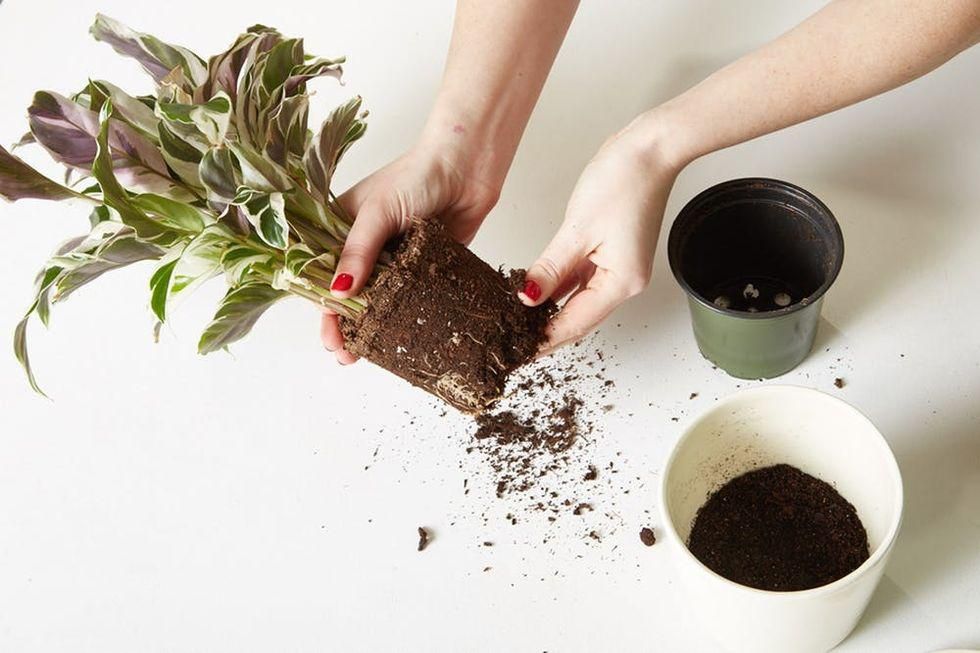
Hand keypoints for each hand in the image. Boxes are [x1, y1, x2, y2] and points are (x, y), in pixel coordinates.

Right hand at [320, 140, 500, 363]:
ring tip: (369, 354)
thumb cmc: (417, 175)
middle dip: (344, 326)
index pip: (321, 273)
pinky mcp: (423, 266)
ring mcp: (394, 258)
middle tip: (347, 354)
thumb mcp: (378, 212)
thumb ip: (359, 252)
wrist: (468, 167)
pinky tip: (400, 338)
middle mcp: (364, 246)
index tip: (329, 336)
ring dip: (372, 328)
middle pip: (348, 294)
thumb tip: (340, 294)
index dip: (322, 307)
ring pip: (378, 300)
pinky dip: (403, 318)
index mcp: (341, 228)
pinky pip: (409, 298)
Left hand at [519, 118, 682, 353]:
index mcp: (621, 281)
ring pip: (579, 299)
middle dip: (547, 331)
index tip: (520, 354)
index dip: (546, 340)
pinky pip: (582, 279)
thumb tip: (528, 296)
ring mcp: (619, 267)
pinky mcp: (613, 252)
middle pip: (579, 317)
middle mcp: (625, 280)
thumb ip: (550, 267)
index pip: (575, 322)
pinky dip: (560, 287)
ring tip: (520, 323)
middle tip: (514, 344)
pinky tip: (537, 290)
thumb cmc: (624, 180)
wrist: (650, 149)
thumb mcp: (577, 229)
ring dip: (552, 310)